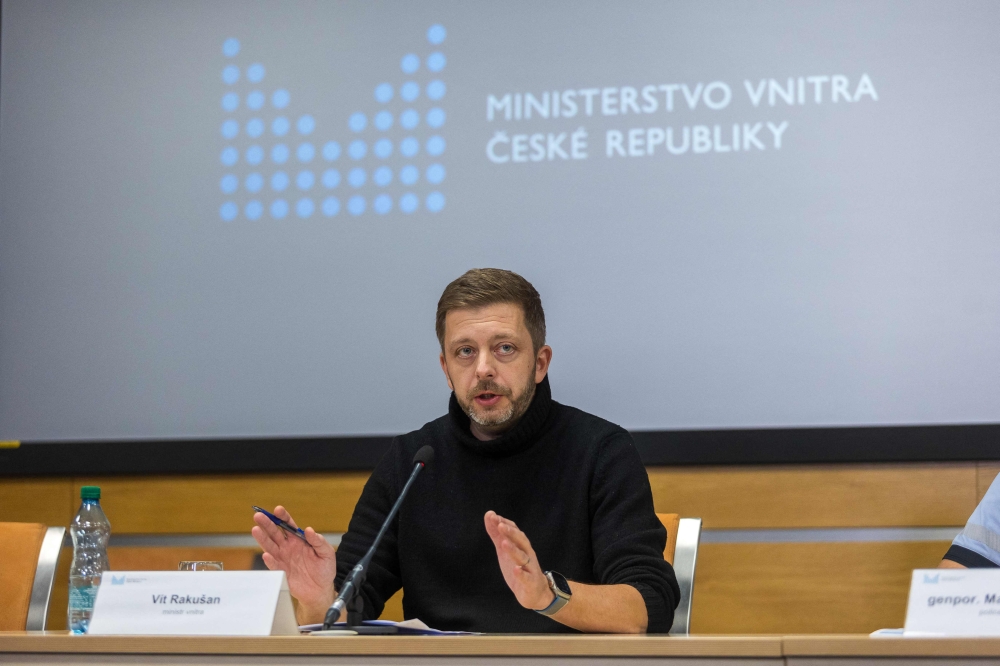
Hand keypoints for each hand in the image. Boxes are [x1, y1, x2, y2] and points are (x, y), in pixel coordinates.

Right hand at [252, 506, 336, 621]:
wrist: (320, 590)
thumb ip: (318, 541)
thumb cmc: (324, 569)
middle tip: (259, 516)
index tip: (277, 510)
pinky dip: (270, 560)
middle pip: (275, 533)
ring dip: (262, 538)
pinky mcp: (281, 572)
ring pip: (270, 546)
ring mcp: (283, 559)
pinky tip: (266, 554)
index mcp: (299, 540)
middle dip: (267, 524)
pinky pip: (274, 565)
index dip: (282, 517)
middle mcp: (288, 547)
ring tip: (255, 530)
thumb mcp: (326, 553)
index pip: (288, 525)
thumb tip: (309, 530)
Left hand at [484, 510, 554, 610]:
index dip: (505, 523)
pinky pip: (527, 578)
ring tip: (504, 544)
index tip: (493, 516)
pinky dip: (522, 574)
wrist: (535, 593)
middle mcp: (527, 554)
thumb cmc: (519, 568)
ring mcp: (530, 568)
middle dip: (511, 533)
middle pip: (521, 541)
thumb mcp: (505, 550)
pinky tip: (516, 570)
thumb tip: (489, 515)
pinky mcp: (530, 583)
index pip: (515, 531)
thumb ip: (497, 534)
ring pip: (523, 558)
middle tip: (500, 525)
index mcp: (521, 546)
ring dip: (514, 550)